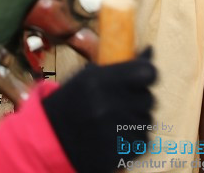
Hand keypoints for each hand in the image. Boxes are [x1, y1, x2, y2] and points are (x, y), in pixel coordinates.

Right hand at [41, 49, 155, 172]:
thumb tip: (150, 51)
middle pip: (149, 98)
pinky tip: (116, 134)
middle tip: (121, 101)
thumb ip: (120, 65)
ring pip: (147, 120)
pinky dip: (134, 137)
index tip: (142, 77)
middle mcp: (108, 106)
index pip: (147, 73)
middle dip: (138, 99)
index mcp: (98, 81)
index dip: (148, 74)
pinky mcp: (120, 153)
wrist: (53, 139)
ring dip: (136, 118)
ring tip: (115, 119)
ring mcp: (114, 132)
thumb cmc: (73, 102)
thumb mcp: (88, 76)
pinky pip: (143, 139)